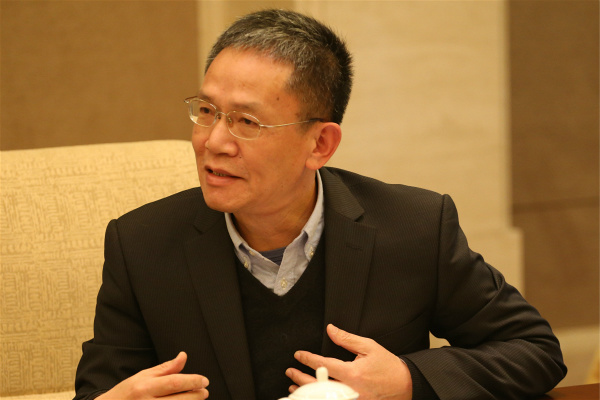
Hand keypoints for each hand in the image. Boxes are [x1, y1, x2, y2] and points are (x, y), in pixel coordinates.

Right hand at [97, 352, 208, 398]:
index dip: (192, 381)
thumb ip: (166, 368)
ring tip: (197, 398)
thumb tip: (183, 356)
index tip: (204, 380)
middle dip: (195, 395)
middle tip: (204, 391)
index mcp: (145, 387)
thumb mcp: (143, 375)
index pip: (174, 382)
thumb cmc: (125, 393)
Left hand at [286, 324, 411, 399]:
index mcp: (353, 373)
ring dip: (306, 393)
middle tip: (290, 371)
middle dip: (301, 378)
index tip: (299, 355)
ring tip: (293, 387)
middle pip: (318, 385)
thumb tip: (331, 330)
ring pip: (323, 398)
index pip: (324, 365)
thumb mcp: (368, 346)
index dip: (308, 359)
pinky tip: (311, 397)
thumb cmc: (388, 366)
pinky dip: (320, 399)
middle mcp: (351, 390)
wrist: (404, 385)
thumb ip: (347, 339)